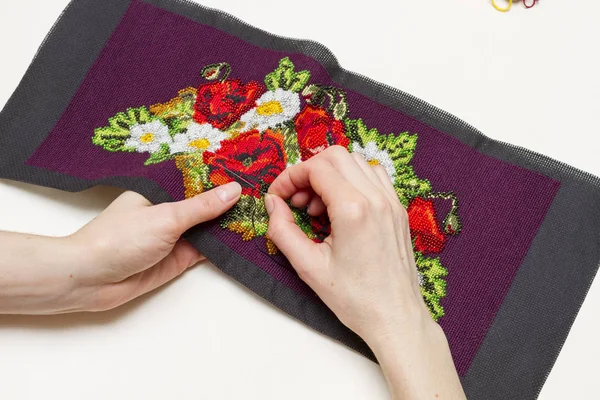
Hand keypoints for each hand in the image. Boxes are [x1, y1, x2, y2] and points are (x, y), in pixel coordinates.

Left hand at [0, 182, 241, 313]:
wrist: (91, 280)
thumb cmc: (120, 238)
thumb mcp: (166, 217)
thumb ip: (202, 206)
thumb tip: (234, 190)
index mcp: (160, 190)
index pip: (196, 178)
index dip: (221, 175)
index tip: (250, 169)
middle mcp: (169, 210)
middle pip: (205, 203)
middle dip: (230, 200)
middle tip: (265, 192)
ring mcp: (175, 235)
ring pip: (209, 227)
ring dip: (230, 224)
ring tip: (264, 213)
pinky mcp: (179, 259)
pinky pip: (207, 249)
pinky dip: (225, 246)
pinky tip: (247, 238)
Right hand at [265, 146, 426, 340]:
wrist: (395, 318)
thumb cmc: (355, 299)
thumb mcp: (308, 267)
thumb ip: (283, 230)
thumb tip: (273, 204)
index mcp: (353, 210)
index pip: (316, 168)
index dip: (290, 177)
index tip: (279, 196)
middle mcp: (376, 199)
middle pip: (336, 155)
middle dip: (309, 171)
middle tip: (297, 200)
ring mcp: (391, 202)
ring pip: (357, 162)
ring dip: (331, 174)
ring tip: (318, 207)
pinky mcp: (398, 210)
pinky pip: (374, 176)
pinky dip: (353, 180)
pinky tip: (341, 207)